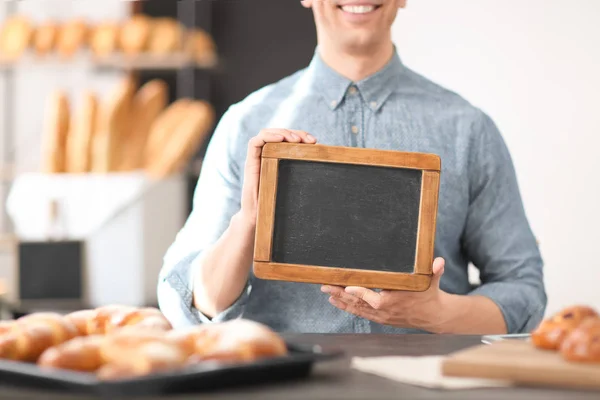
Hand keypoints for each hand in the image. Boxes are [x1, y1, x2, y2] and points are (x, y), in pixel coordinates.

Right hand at [239, 129, 315, 224]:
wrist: (258, 218)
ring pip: (266, 134)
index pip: (287, 139)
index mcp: (276, 158)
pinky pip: (255, 143)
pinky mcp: (250, 163)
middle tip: (310, 140)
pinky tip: (281, 139)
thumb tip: (326, 173)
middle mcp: (265, 155)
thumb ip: (301, 177)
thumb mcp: (293, 187)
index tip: (315, 142)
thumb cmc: (276, 205)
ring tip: (297, 140)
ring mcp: (257, 158)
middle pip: (279, 134)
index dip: (301, 136)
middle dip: (295, 133)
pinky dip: (268, 136)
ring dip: (283, 133)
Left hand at [322, 257, 450, 332]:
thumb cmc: (429, 295)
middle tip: (326, 286)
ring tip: (327, 293)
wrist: (433, 316)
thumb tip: (439, 261)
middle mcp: (384, 311)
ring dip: (341, 301)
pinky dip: (348, 308)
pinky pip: (360, 313)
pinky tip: (336, 302)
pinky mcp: (380, 318)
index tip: (347, 287)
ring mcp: (381, 315)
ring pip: (357, 308)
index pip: (372, 297)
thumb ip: (434, 271)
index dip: (359, 293)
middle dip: (340, 294)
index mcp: (393, 301)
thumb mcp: (432, 282)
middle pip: (358, 303)